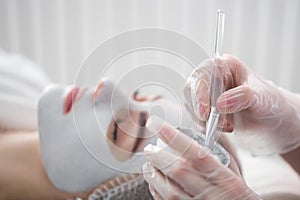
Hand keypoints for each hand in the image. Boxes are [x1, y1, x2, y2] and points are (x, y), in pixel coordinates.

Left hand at [143, 116, 259, 199]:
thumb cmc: (238, 196)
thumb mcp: (235, 174)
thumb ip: (217, 155)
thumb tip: (198, 131)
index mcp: (224, 178)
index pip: (196, 152)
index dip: (173, 136)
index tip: (156, 124)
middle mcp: (211, 193)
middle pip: (179, 171)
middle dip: (159, 157)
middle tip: (149, 148)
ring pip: (170, 191)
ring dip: (154, 176)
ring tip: (147, 165)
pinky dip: (156, 192)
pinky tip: (153, 183)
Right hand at [184, 55, 299, 154]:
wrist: (274, 122)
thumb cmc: (271, 103)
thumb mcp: (262, 98)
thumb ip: (243, 97)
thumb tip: (221, 103)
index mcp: (224, 67)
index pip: (202, 75)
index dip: (199, 93)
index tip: (205, 113)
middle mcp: (212, 78)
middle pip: (191, 90)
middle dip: (201, 110)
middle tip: (215, 124)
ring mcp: (208, 95)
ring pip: (192, 107)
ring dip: (205, 121)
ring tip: (227, 127)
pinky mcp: (207, 111)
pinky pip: (197, 119)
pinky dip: (206, 127)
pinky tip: (223, 130)